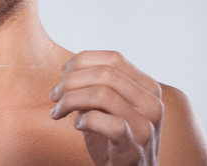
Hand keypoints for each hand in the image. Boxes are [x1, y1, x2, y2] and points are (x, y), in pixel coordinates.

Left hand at [49, 51, 163, 165]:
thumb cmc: (113, 138)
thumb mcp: (107, 105)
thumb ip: (95, 85)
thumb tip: (66, 70)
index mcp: (148, 87)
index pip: (113, 58)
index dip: (81, 61)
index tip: (62, 74)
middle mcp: (152, 103)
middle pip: (105, 73)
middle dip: (71, 81)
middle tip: (54, 95)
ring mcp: (146, 126)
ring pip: (102, 94)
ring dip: (70, 100)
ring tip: (58, 111)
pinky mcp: (134, 148)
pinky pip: (106, 123)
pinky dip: (85, 120)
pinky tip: (77, 125)